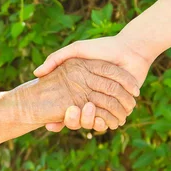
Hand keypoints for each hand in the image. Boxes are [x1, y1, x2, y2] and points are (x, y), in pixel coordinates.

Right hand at [16, 58, 139, 129]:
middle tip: (72, 113)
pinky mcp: (119, 109)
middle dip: (72, 121)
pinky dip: (105, 123)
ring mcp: (104, 106)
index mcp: (77, 90)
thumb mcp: (77, 50)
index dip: (55, 118)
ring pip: (91, 123)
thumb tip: (37, 73)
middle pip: (76, 119)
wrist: (133, 51)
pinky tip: (102, 120)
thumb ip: (56, 58)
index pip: (62, 109)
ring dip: (88, 123)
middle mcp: (89, 100)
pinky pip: (108, 122)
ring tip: (88, 114)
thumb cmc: (104, 48)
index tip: (48, 123)